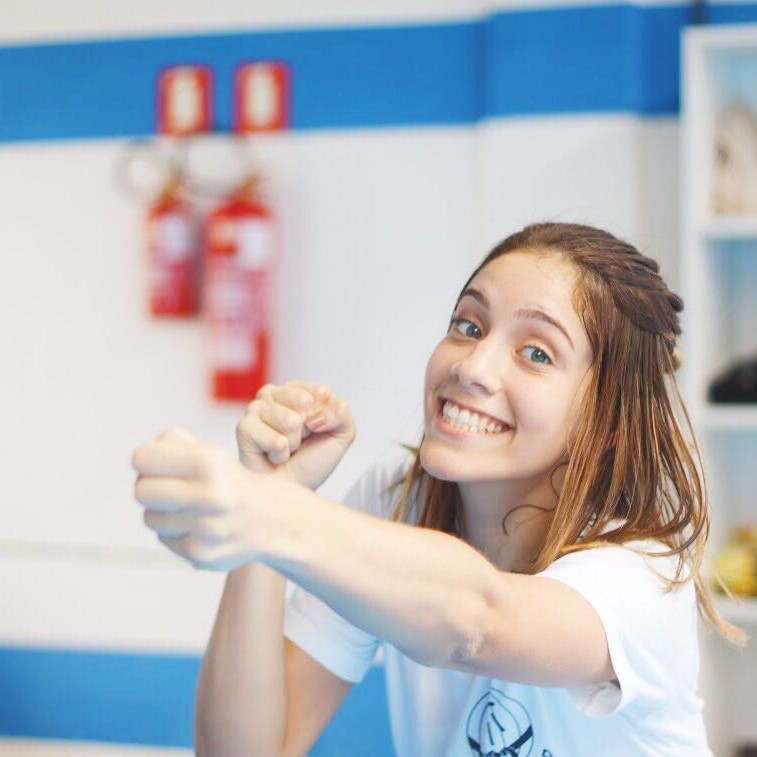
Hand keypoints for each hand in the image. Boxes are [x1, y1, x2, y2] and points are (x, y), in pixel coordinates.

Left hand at [132, 427, 280, 570]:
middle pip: (141, 491)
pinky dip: (176, 531)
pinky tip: (197, 525)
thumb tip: (142, 459)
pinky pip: (165, 538)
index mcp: (209, 462)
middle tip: (165, 487)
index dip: (146, 460)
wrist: (274, 520)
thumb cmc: (231, 481)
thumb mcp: (211, 452)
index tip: (155, 464)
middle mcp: (209, 495)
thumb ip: (173, 444)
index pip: (142, 459)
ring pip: (150, 517)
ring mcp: (205, 529)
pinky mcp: (201, 555)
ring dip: (162, 511)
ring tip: (187, 507)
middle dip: (149, 487)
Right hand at [236, 381, 355, 489]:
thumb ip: (341, 413)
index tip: (317, 430)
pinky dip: (280, 454)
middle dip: (308, 429)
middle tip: (299, 441)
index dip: (324, 417)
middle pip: (304, 402)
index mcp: (296, 391)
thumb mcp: (341, 435)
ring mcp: (255, 409)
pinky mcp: (244, 428)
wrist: (292, 490)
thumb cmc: (311, 461)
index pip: (319, 392)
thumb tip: (323, 407)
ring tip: (285, 449)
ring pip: (290, 421)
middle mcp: (273, 395)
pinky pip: (275, 439)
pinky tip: (273, 457)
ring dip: (293, 443)